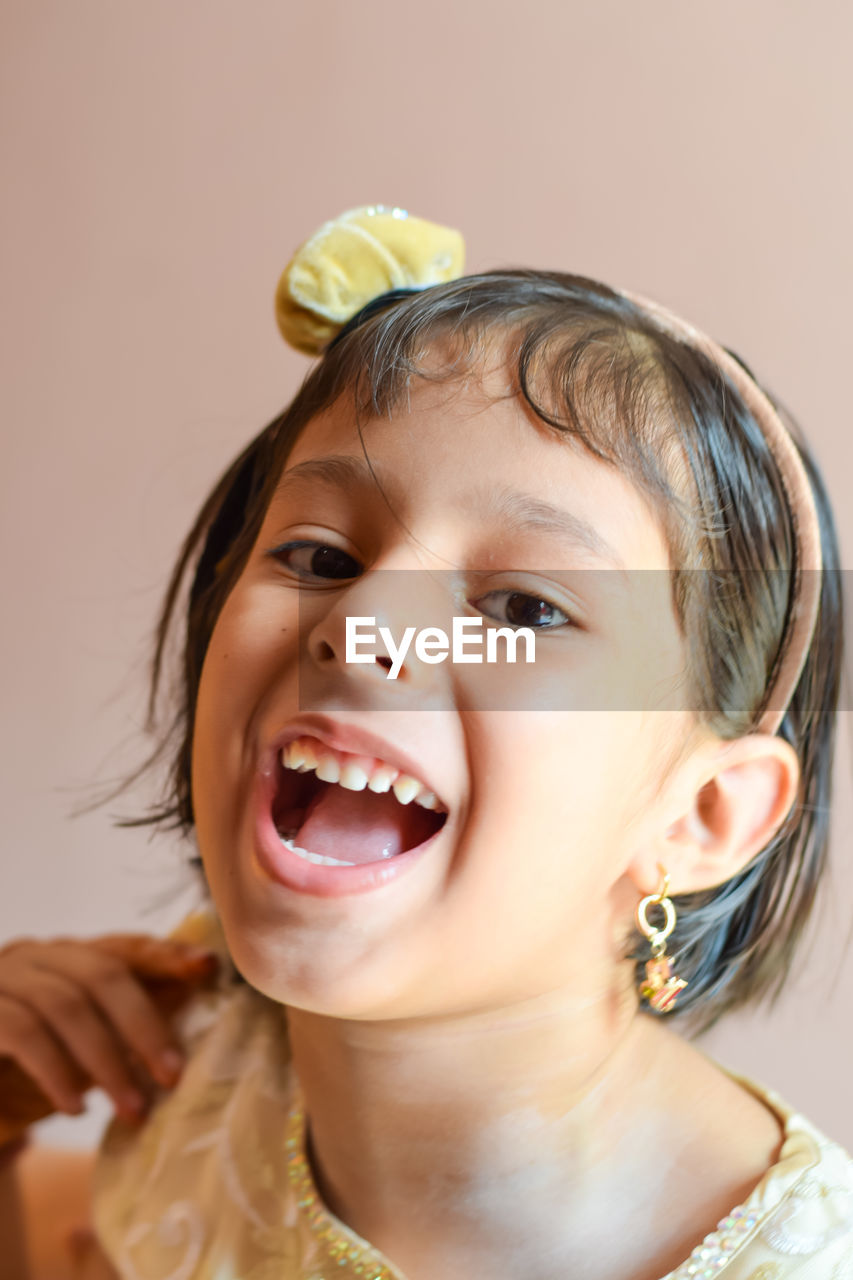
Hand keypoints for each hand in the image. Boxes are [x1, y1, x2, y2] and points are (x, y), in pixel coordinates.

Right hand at [0, 932, 218, 1143]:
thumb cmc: (20, 1071)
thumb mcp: (78, 1046)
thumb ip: (120, 1027)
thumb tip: (190, 1010)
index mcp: (64, 955)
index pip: (123, 947)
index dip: (165, 954)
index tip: (206, 968)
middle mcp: (32, 956)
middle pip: (101, 973)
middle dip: (144, 1023)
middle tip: (173, 1074)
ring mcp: (0, 979)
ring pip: (66, 1004)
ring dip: (106, 1060)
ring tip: (133, 1108)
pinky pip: (24, 1033)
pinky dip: (56, 1072)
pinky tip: (76, 1108)